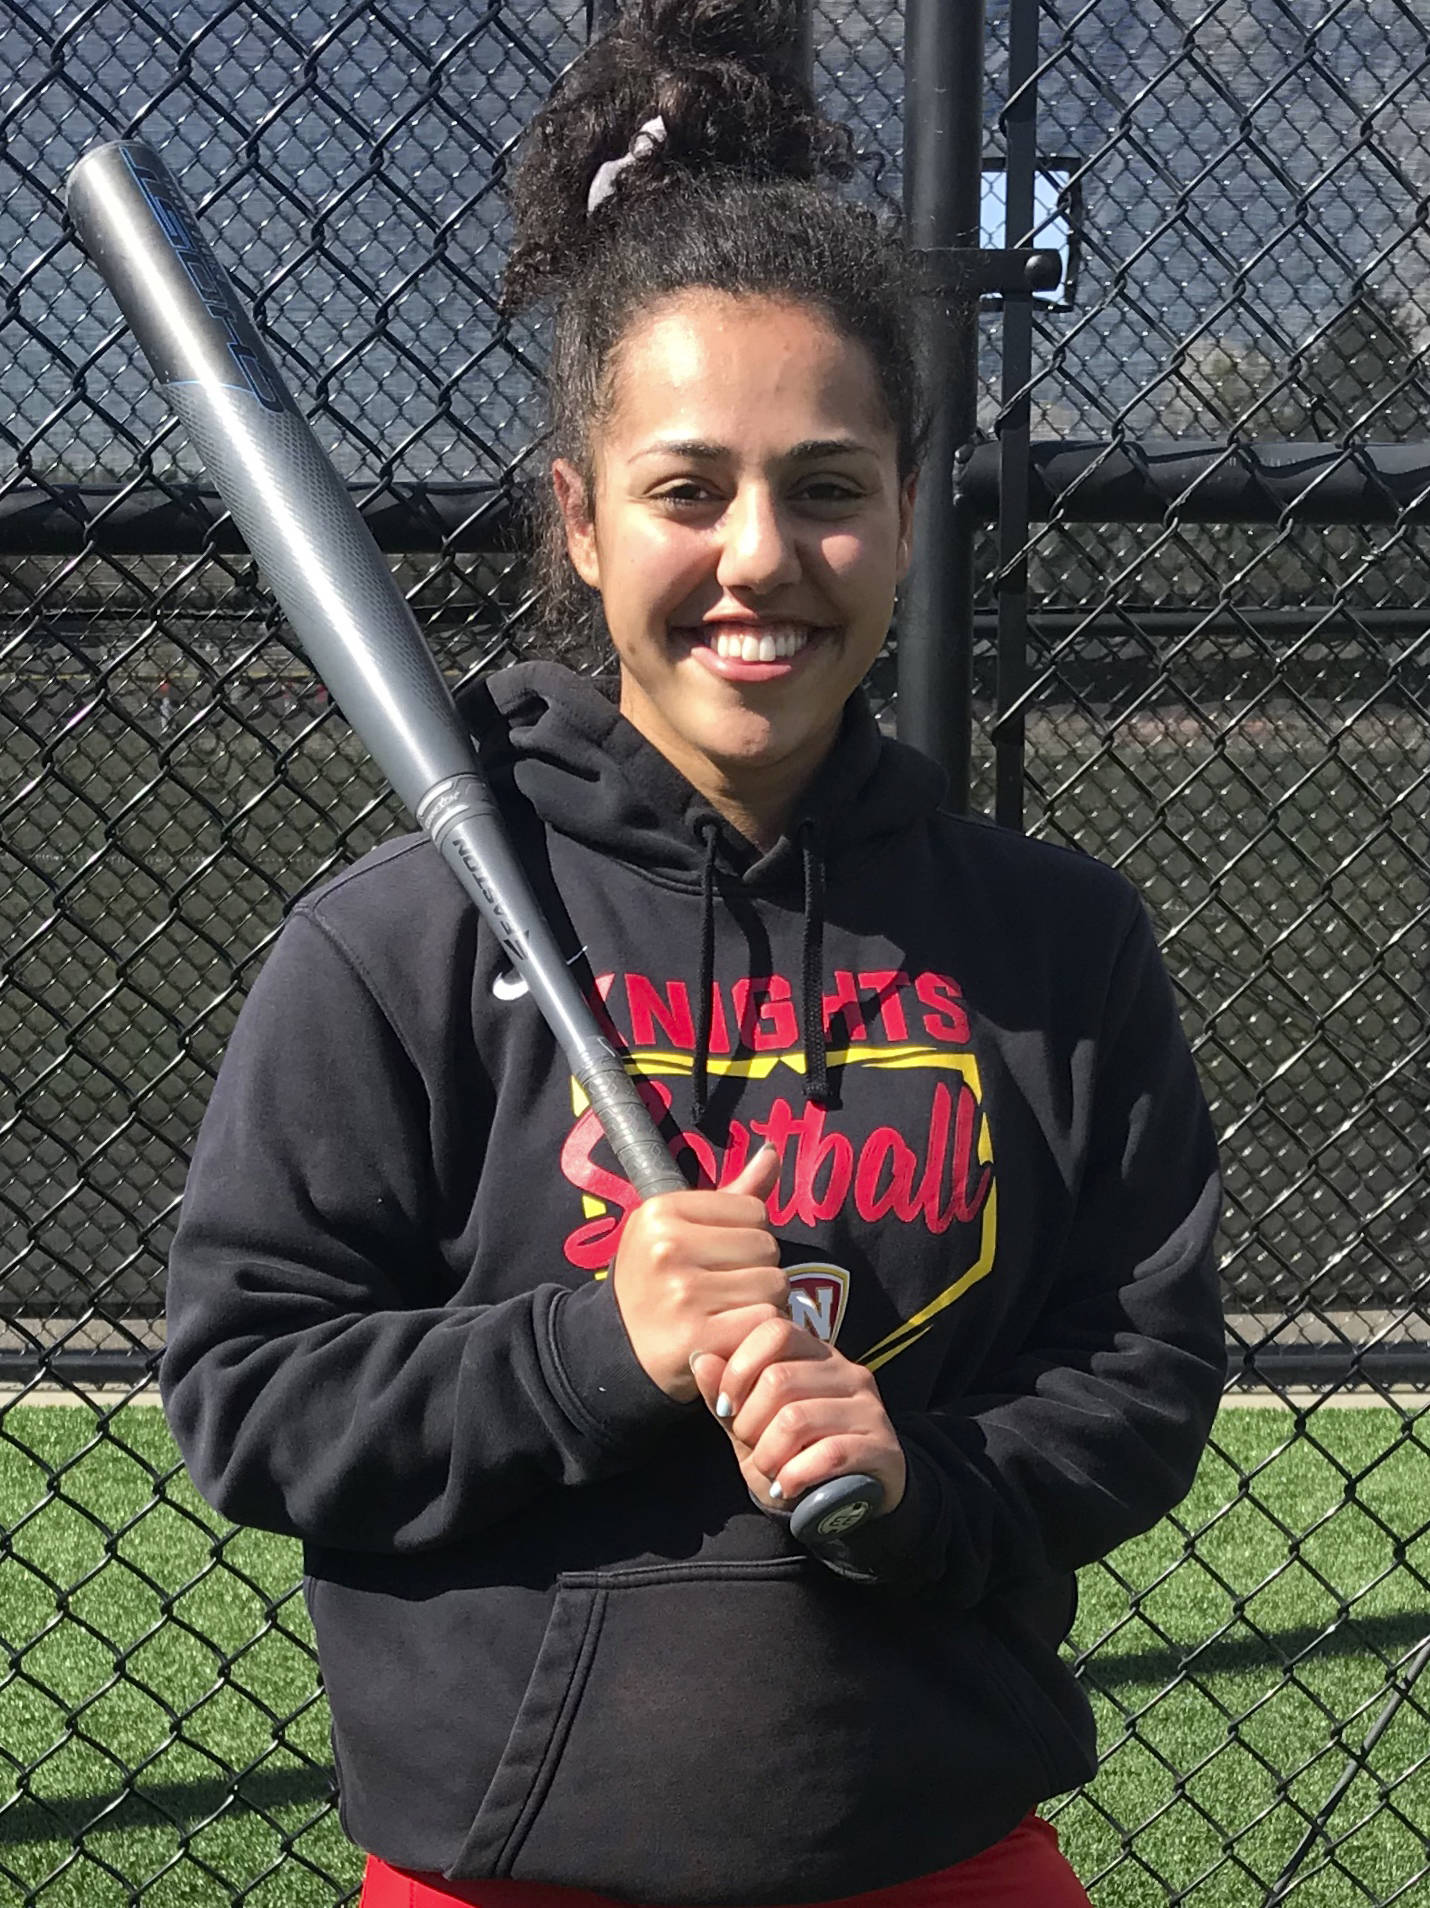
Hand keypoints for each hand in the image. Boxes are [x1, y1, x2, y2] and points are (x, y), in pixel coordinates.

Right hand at [611, 1146, 785, 1400]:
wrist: (618, 1348)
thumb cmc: (658, 1280)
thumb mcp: (680, 1228)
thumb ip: (733, 1194)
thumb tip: (773, 1151)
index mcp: (662, 1210)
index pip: (755, 1210)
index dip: (748, 1235)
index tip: (718, 1256)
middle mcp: (668, 1246)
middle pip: (767, 1248)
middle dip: (758, 1269)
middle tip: (727, 1288)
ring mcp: (681, 1293)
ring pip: (773, 1285)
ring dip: (764, 1302)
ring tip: (731, 1310)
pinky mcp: (697, 1337)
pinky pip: (765, 1321)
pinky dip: (757, 1331)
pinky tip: (733, 1334)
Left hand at [689, 1317, 906, 1517]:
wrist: (851, 1502)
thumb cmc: (795, 1456)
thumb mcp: (752, 1427)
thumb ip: (727, 1395)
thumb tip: (700, 1357)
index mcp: (814, 1353)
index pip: (774, 1330)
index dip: (739, 1368)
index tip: (726, 1406)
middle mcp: (846, 1370)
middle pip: (778, 1379)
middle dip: (749, 1421)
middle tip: (749, 1446)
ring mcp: (868, 1407)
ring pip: (797, 1419)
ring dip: (769, 1454)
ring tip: (769, 1470)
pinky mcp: (883, 1445)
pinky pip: (828, 1454)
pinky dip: (795, 1475)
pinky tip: (788, 1486)